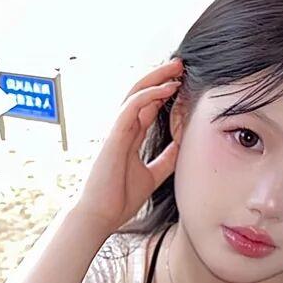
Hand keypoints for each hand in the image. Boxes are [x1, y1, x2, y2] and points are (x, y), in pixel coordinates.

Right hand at [76, 57, 183, 233]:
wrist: (99, 216)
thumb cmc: (119, 199)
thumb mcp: (152, 175)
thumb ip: (166, 160)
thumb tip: (183, 148)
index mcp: (129, 137)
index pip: (147, 105)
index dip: (163, 91)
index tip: (183, 82)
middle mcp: (122, 129)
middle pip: (141, 93)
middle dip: (160, 76)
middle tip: (181, 66)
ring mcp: (116, 130)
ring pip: (135, 93)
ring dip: (156, 78)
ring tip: (176, 68)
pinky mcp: (113, 136)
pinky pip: (131, 107)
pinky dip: (149, 95)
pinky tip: (166, 88)